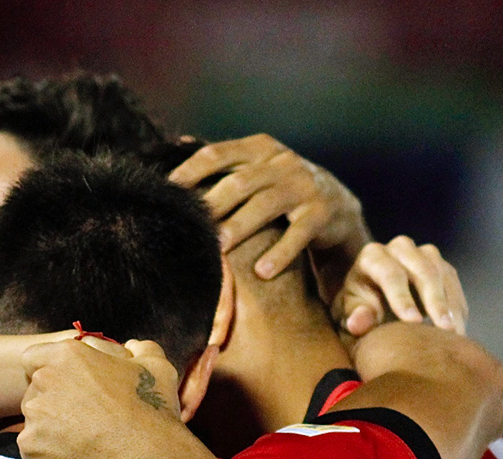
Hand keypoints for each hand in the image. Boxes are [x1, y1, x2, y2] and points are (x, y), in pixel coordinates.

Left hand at [17, 338, 189, 458]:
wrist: (147, 458)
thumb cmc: (152, 410)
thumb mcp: (156, 366)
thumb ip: (140, 348)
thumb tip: (132, 346)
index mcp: (67, 355)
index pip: (34, 358)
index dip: (48, 372)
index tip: (66, 386)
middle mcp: (44, 380)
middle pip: (34, 390)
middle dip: (52, 401)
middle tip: (80, 418)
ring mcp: (35, 415)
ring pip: (33, 420)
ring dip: (50, 427)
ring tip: (81, 440)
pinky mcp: (31, 446)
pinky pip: (33, 447)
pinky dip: (48, 453)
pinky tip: (74, 456)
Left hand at [169, 134, 369, 279]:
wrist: (337, 206)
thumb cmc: (283, 190)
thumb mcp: (257, 168)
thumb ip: (223, 160)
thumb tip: (179, 142)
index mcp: (259, 149)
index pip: (217, 154)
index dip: (189, 171)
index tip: (166, 192)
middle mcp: (281, 162)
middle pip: (239, 182)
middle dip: (211, 204)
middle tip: (187, 226)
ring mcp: (304, 186)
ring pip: (265, 205)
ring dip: (239, 227)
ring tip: (218, 249)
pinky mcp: (322, 212)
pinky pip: (299, 233)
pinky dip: (280, 253)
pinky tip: (262, 272)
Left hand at [333, 236, 466, 336]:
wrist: (374, 299)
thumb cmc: (360, 307)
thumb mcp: (352, 313)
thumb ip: (356, 317)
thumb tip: (357, 324)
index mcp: (372, 256)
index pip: (390, 273)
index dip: (402, 298)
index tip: (413, 322)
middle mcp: (400, 248)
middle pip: (423, 270)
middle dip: (435, 301)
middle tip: (444, 329)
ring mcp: (424, 254)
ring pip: (443, 274)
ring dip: (451, 305)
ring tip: (454, 334)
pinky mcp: (441, 266)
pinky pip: (454, 284)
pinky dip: (456, 307)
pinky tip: (457, 329)